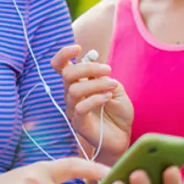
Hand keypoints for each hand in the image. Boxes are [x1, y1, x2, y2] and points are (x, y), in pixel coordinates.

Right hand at [53, 45, 132, 162]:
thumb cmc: (118, 111)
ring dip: (96, 84)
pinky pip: (79, 108)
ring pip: (73, 89)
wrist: (123, 136)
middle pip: (67, 74)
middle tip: (108, 69)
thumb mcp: (115, 87)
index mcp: (78, 82)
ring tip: (113, 86)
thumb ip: (103, 76)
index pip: (60, 65)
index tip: (78, 48)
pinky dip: (95, 99)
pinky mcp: (78, 123)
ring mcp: (73, 108)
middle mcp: (71, 94)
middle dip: (88, 67)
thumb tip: (93, 61)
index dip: (64, 54)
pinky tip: (108, 97)